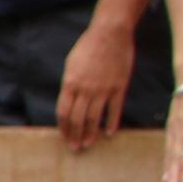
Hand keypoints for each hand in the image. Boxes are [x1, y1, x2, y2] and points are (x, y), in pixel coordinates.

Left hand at [56, 17, 137, 148]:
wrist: (110, 34)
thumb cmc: (88, 47)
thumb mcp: (71, 65)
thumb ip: (70, 85)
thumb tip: (69, 102)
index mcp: (70, 83)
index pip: (63, 112)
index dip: (63, 127)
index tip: (64, 137)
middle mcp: (85, 89)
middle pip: (77, 118)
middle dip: (75, 135)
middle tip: (75, 148)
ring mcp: (102, 89)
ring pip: (94, 117)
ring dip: (90, 133)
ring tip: (88, 144)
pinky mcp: (119, 87)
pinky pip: (114, 109)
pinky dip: (111, 123)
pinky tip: (109, 133)